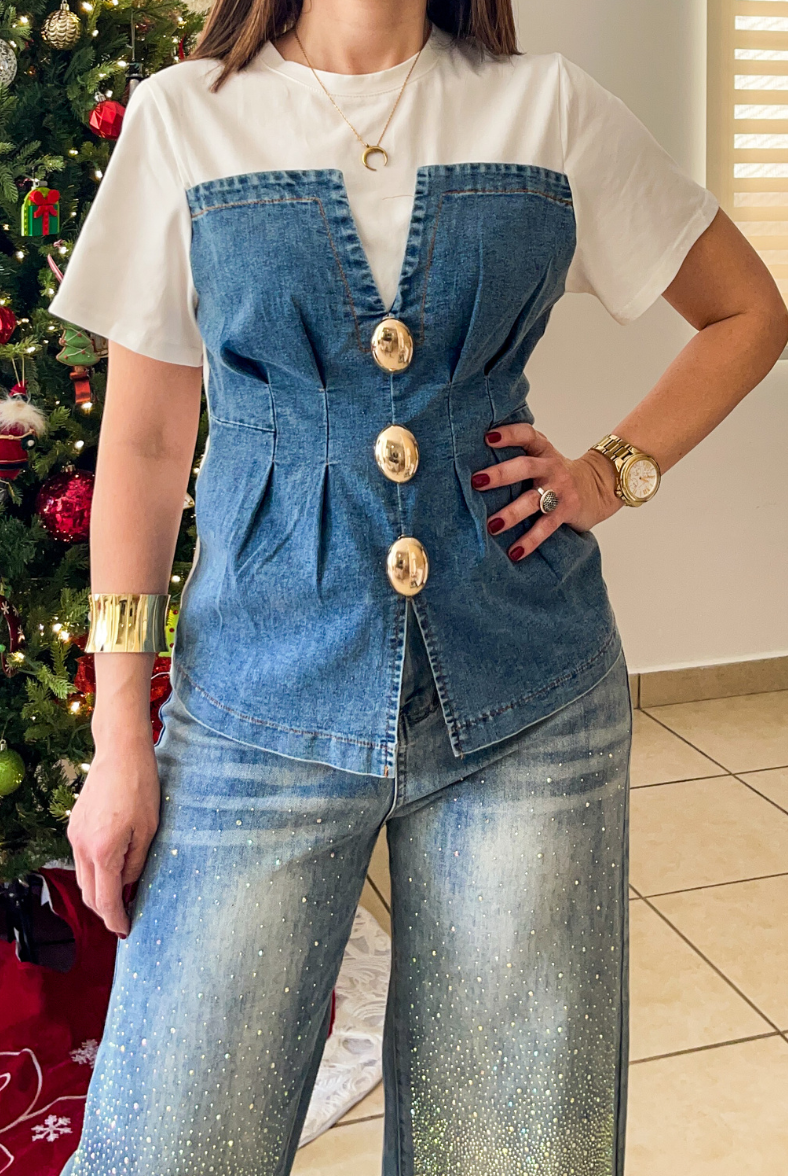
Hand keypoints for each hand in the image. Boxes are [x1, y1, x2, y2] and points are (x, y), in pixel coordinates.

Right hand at [66, 730, 160, 936]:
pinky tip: (114, 869)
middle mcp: (82, 846)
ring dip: (99, 891)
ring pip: (83, 877)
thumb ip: (136, 863)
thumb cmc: (140, 785)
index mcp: (103, 850)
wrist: (119, 751)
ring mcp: (75, 835)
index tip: (126, 931)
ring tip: (122, 896)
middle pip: (88, 893)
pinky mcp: (75, 825)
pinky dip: (95, 871)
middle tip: (125, 917)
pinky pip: (83, 859)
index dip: (115, 920)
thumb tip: (127, 886)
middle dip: (105, 910)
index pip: (105, 900)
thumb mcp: (149, 829)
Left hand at [471, 423, 622, 560]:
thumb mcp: (543, 458)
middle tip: (476, 482)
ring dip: (511, 513)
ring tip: (492, 526)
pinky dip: (530, 541)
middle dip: (500, 474)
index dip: (508, 434)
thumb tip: (473, 467)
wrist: (600, 486)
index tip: (487, 437)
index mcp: (542, 450)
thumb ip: (518, 457)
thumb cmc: (558, 473)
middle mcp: (550, 467)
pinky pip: (545, 527)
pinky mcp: (566, 510)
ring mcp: (560, 489)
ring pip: (533, 500)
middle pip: (525, 467)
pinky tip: (514, 552)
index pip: (526, 435)